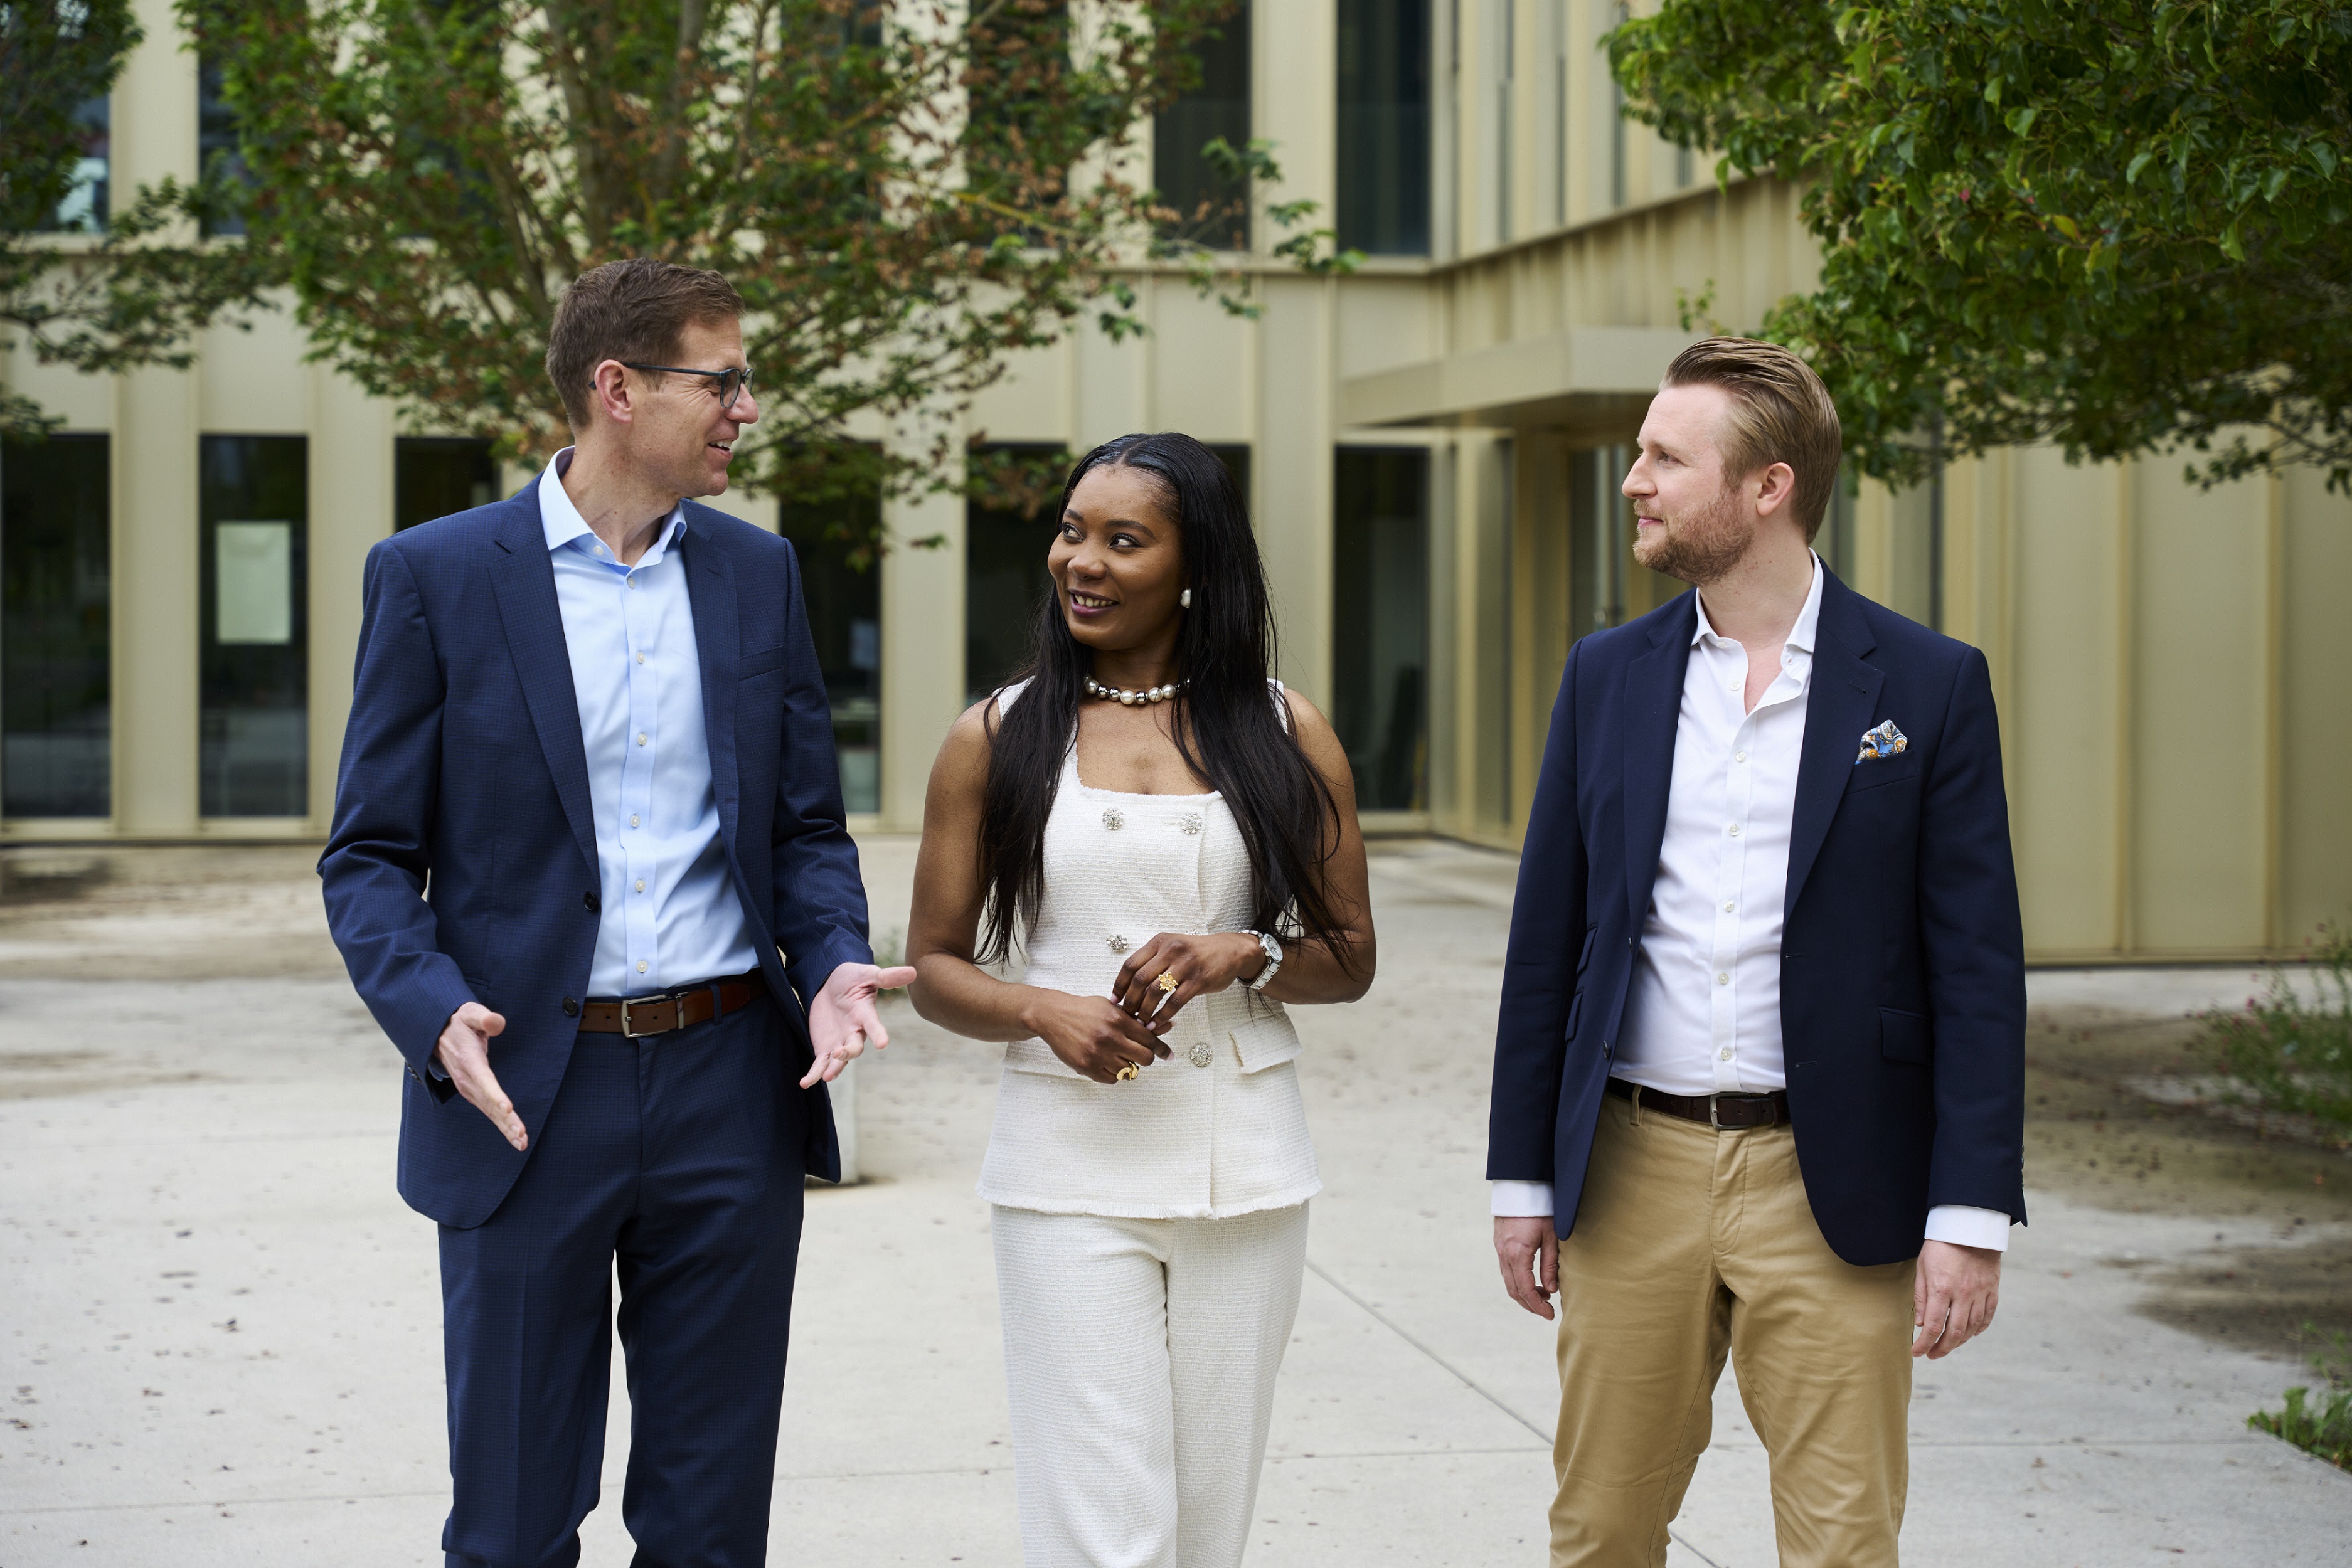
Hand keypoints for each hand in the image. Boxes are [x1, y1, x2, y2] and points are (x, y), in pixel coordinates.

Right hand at [436, 1002, 525, 1151]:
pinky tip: (515, 1136)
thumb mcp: (470, 1013)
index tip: (507, 1109)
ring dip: (506, 1128)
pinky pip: (489, 1111)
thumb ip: (484, 1018)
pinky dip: (502, 1125)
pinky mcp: (473, 1093)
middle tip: (522, 1136)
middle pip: (489, 1103)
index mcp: (469, 1061)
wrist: (438, 1033)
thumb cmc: (460, 1022)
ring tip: (523, 1143)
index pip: (484, 1080)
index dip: (496, 1095)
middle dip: (506, 1122)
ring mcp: (469, 1089)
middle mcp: (468, 1080)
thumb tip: (497, 1023)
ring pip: (490, 1112)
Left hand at [802, 961, 918, 1088]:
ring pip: (838, 1060)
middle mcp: (855, 1032)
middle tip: (840, 1053)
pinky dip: (813, 1074)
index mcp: (865, 1015)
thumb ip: (887, 977)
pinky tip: (805, 1083)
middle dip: (848, 1052)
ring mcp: (840, 1042)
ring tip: (827, 1076)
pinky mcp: (825, 1047)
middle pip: (855, 1047)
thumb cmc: (853, 978)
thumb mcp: (868, 974)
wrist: (831, 983)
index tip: (883, 1043)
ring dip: (834, 1068)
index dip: (878, 1033)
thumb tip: (913, 971)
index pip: (874, 1025)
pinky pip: (820, 1064)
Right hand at [1022, 989, 1170, 1083]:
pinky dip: (1114, 1074)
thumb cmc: (1085, 1010)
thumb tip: (1168, 1026)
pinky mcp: (1086, 1067)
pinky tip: (1108, 1063)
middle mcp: (1109, 1038)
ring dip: (1128, 1066)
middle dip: (1146, 1058)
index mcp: (1118, 1020)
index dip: (1161, 1048)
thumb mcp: (1112, 1007)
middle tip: (1140, 1055)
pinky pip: (1112, 1079)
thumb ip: (1138, 1019)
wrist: (1053, 1015)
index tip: (1167, 1055)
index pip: (1150, 1040)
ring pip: (1129, 1071)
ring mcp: (1097, 1054)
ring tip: (1120, 1057)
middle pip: (1144, 1058)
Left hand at [1112, 932, 1265, 1030]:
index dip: (1119, 984)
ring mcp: (1185, 965)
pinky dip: (1163, 1015)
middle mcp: (1170, 950)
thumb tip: (1129, 987)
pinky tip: (1156, 1024)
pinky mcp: (1198, 980)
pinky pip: (1175, 1001)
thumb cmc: (1197, 952)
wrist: (1230, 950)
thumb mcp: (1172, 947)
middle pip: (1140, 979)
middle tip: (1126, 1015)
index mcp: (1159, 942)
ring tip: (1141, 1023)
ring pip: (1155, 991)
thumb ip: (1153, 961)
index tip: (1114, 1000)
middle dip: (1130, 1001)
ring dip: (1145, 1010)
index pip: (1130, 964)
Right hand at [1494, 1216, 1559, 1319]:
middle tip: (1546, 1311)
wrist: (1520, 1186)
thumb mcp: (1551, 1237)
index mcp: (1517, 1253)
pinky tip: (1532, 1280)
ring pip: (1508, 1281)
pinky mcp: (1499, 1244)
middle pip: (1513, 1290)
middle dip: (1529, 1304)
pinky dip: (1518, 1281)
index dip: (1537, 1305)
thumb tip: (1552, 1290)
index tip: (1549, 1315)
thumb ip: (1550, 1265)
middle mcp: (1504, 1254)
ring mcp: (1499, 1249)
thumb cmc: (1539, 1209)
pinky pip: (1506, 1270)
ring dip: (1524, 1293)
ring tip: (1544, 1295)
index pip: (1525, 1289)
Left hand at [1912, 1239, 2000, 1358]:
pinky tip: (1970, 1334)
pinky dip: (1979, 1329)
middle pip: (1955, 1332)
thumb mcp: (1922, 1267)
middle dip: (1942, 1349)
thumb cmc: (1941, 1245)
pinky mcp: (1992, 1290)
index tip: (1917, 1352)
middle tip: (1932, 1355)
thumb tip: (1921, 1324)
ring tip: (1948, 1346)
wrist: (1970, 1227)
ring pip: (1973, 1328)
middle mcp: (1963, 1294)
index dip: (1924, 1344)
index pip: (1933, 1326)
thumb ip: (1921, 1297)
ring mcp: (1981, 1293)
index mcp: (1942, 1288)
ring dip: (1960, 1342)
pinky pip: (1988, 1316)